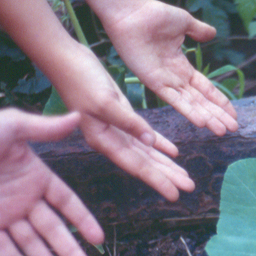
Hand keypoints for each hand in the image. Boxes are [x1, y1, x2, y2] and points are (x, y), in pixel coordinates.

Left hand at [0, 90, 103, 255]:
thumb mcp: (15, 126)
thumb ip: (47, 128)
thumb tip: (79, 116)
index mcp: (37, 177)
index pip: (67, 204)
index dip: (82, 221)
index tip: (97, 240)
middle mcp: (25, 199)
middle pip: (53, 231)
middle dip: (69, 253)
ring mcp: (4, 215)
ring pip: (31, 245)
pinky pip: (2, 249)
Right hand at [52, 45, 195, 201]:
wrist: (65, 59)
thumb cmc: (80, 79)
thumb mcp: (106, 102)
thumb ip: (129, 123)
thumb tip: (150, 142)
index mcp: (104, 140)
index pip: (136, 166)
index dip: (157, 180)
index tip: (175, 195)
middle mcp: (111, 140)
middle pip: (144, 163)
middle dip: (167, 176)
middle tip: (190, 187)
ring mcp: (116, 129)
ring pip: (147, 152)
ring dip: (166, 164)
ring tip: (185, 177)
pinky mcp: (122, 116)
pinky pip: (144, 136)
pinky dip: (160, 144)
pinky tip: (174, 153)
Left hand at [104, 0, 238, 135]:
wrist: (132, 12)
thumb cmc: (154, 15)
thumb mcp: (184, 23)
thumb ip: (199, 31)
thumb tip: (213, 34)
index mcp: (182, 67)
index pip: (205, 89)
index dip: (220, 100)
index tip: (233, 113)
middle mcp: (174, 78)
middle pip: (201, 101)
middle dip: (218, 115)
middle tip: (233, 129)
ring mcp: (164, 82)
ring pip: (191, 104)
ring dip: (207, 118)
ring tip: (221, 132)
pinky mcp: (153, 82)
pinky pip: (174, 99)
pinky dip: (188, 111)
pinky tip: (201, 122)